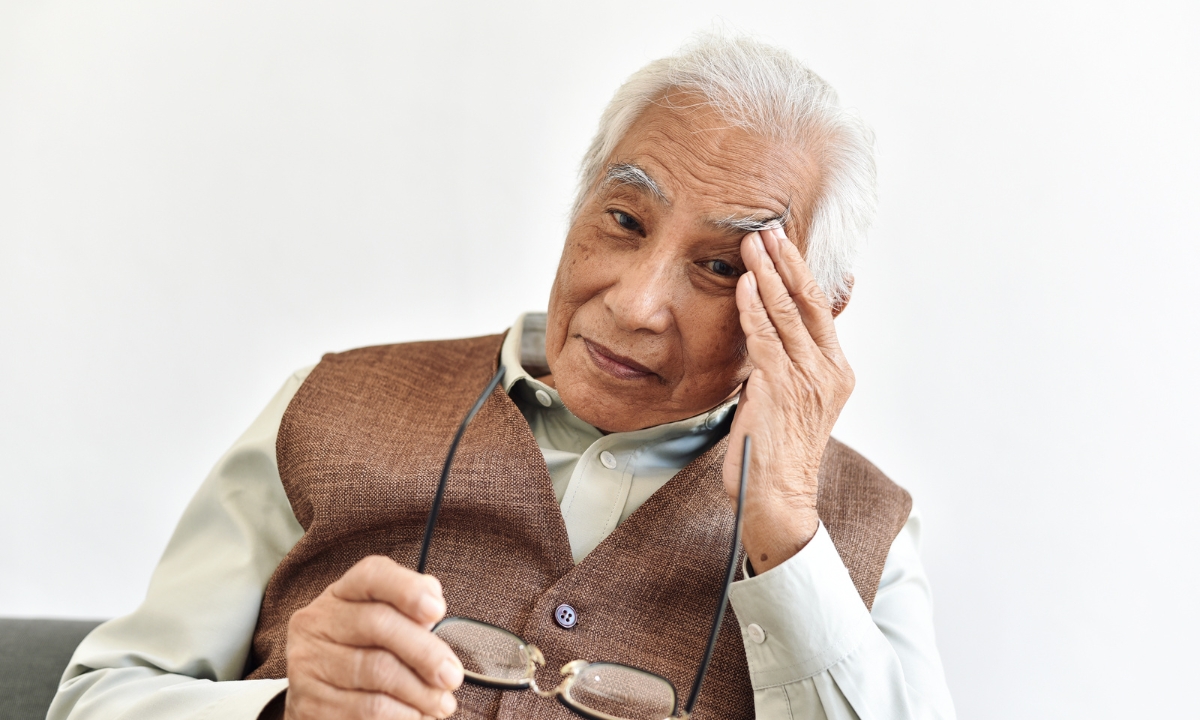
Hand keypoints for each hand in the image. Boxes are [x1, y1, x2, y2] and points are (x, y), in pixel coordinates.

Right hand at [283, 556, 463, 719]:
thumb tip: (433, 609)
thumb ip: (407, 614)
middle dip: (425, 652)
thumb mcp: (380, 628)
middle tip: (452, 676)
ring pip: (377, 670)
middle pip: (378, 623)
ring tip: (442, 703)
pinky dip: (402, 715)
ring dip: (420, 692)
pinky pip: (367, 708)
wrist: (313, 701)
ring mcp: (308, 662)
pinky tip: (417, 716)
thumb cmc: (360, 655)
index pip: (372, 575)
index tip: (438, 610)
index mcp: (341, 594)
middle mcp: (318, 622)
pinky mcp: (310, 703)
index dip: (407, 588)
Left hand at [724, 226, 854, 573]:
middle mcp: (828, 372)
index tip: (784, 246)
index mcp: (836, 372)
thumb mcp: (788, 400)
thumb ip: (782, 365)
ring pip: (786, 315)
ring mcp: (807, 380)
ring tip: (752, 245)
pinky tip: (744, 286)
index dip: (801, 274)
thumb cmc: (778, 454)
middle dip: (786, 262)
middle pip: (807, 303)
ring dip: (767, 275)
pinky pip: (765, 340)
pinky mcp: (781, 389)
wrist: (779, 498)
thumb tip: (761, 333)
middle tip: (768, 230)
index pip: (819, 310)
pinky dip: (753, 309)